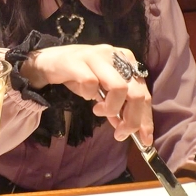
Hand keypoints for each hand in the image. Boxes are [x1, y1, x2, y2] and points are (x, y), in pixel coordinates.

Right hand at [23, 44, 153, 144]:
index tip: (145, 140)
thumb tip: (126, 127)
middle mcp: (116, 55)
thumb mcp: (101, 92)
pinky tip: (85, 96)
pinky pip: (91, 84)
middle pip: (137, 93)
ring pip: (119, 88)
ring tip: (99, 111)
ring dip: (111, 108)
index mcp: (127, 61)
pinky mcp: (78, 60)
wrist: (49, 61)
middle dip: (131, 120)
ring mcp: (98, 56)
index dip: (146, 119)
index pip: (144, 93)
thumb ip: (115, 106)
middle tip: (120, 133)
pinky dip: (89, 95)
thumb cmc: (78, 76)